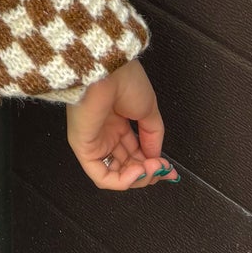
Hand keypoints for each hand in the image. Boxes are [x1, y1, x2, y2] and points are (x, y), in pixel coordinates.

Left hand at [65, 61, 178, 190]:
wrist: (107, 70)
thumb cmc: (124, 80)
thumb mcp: (148, 109)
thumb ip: (152, 137)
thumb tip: (156, 158)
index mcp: (117, 121)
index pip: (134, 152)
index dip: (152, 163)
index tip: (168, 168)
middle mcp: (105, 132)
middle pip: (127, 165)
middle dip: (148, 172)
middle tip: (162, 169)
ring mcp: (94, 140)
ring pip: (115, 174)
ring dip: (138, 177)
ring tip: (152, 168)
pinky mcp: (83, 147)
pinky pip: (101, 175)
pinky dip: (122, 181)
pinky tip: (137, 172)